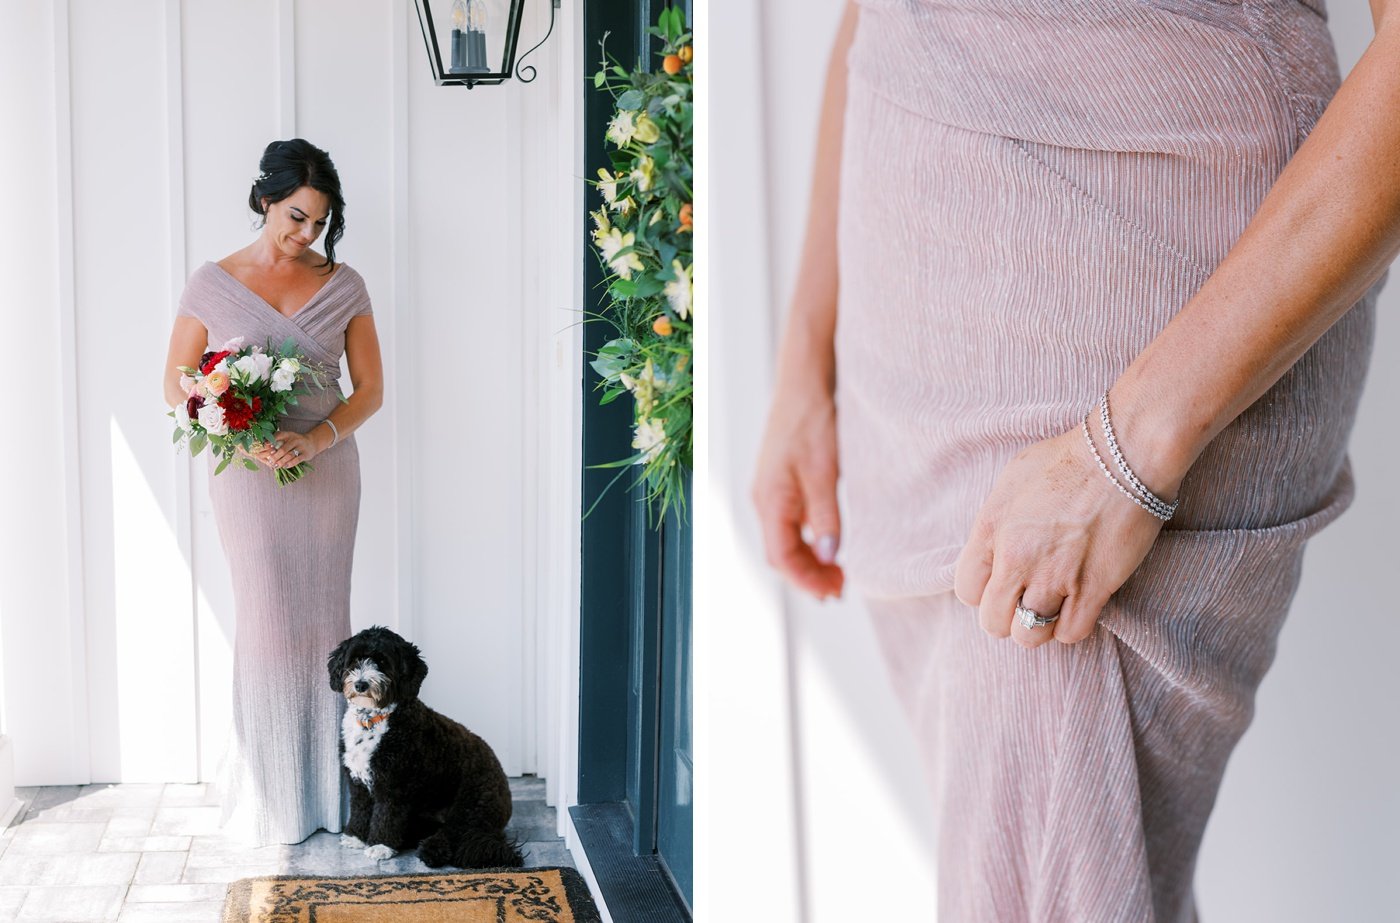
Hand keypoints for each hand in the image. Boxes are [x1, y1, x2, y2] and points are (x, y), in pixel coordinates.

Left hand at [261, 430, 318, 468]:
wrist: (312, 443)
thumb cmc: (294, 442)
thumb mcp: (287, 437)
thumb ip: (277, 440)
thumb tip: (264, 447)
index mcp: (288, 434)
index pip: (278, 436)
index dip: (270, 441)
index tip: (264, 447)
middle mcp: (295, 439)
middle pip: (283, 449)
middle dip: (275, 457)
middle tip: (270, 461)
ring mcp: (301, 447)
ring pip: (289, 456)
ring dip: (281, 462)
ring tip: (276, 466)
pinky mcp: (306, 454)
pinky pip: (296, 460)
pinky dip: (289, 464)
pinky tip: (285, 466)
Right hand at [752, 377, 843, 599]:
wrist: (804, 382)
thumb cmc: (813, 422)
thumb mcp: (826, 472)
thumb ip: (827, 517)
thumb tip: (830, 557)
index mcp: (770, 501)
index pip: (781, 557)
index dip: (806, 580)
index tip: (833, 593)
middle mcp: (764, 500)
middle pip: (780, 554)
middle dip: (808, 576)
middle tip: (841, 590)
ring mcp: (771, 491)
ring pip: (785, 540)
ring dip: (809, 560)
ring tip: (838, 573)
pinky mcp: (781, 482)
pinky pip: (790, 523)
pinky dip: (808, 541)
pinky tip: (828, 543)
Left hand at [952, 426, 1168, 647]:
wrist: (1122, 452)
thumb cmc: (1068, 458)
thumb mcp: (1011, 480)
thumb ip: (996, 521)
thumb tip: (994, 546)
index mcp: (990, 529)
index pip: (967, 590)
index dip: (985, 593)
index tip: (1003, 584)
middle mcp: (1015, 558)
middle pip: (993, 622)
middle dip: (1009, 617)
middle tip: (1028, 601)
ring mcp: (1053, 576)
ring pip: (1029, 635)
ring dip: (1040, 627)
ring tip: (1053, 608)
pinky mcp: (1093, 588)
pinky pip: (1071, 633)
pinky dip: (1073, 627)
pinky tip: (1081, 607)